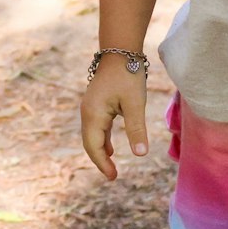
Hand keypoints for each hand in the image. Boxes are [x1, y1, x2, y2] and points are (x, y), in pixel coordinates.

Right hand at [80, 58, 148, 180]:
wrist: (120, 51)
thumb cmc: (128, 75)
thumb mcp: (135, 104)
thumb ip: (136, 129)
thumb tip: (140, 154)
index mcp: (93, 114)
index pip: (94, 146)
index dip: (102, 163)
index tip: (113, 177)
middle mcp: (87, 112)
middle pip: (89, 143)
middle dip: (99, 160)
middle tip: (112, 176)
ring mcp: (90, 108)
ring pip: (92, 135)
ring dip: (100, 151)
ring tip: (111, 166)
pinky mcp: (96, 104)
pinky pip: (96, 127)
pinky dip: (102, 139)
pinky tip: (110, 147)